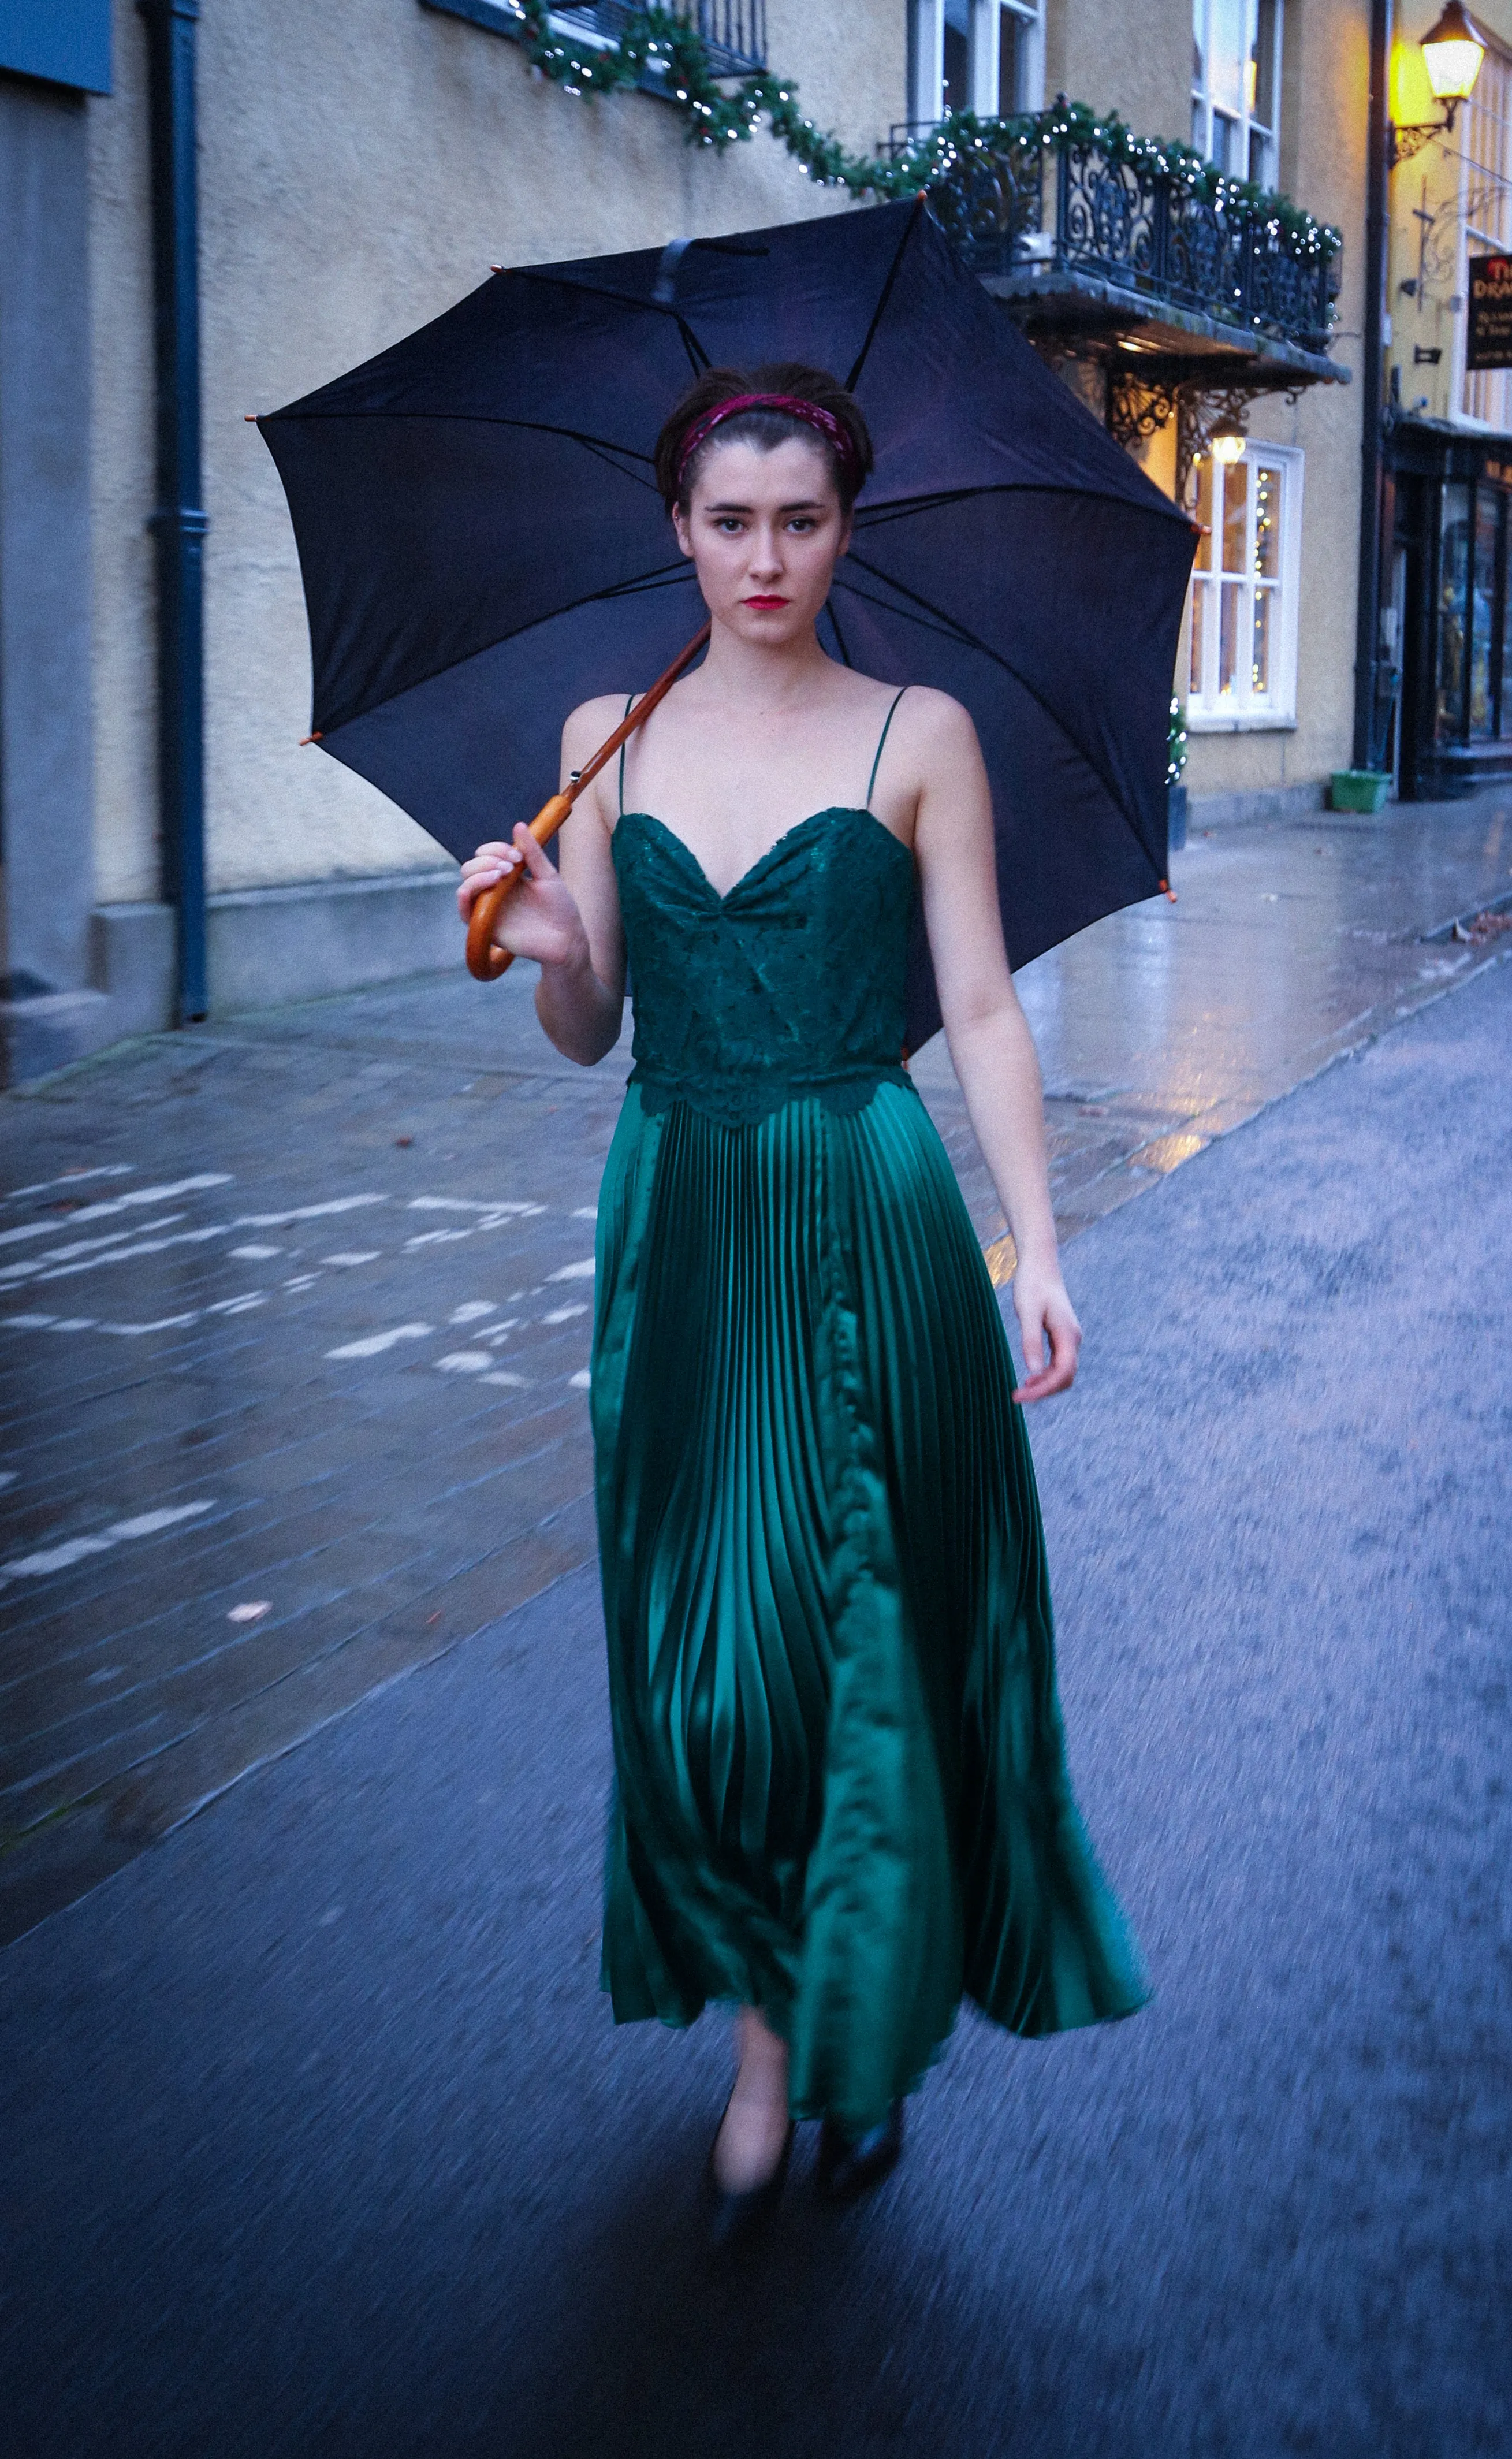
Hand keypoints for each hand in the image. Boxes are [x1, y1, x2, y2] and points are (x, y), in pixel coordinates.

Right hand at [457, 826, 588, 971]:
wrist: (567, 940)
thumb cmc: (561, 909)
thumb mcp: (548, 875)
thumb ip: (532, 852)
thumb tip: (518, 825)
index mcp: (509, 877)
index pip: (488, 855)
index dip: (496, 849)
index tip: (517, 856)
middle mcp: (496, 891)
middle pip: (472, 867)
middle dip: (487, 860)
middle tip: (511, 867)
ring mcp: (490, 908)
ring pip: (466, 885)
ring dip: (478, 874)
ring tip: (501, 875)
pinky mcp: (487, 927)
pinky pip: (464, 910)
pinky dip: (466, 895)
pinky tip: (480, 887)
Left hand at [1011, 1263, 1080, 1403]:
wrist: (1040, 1266)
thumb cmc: (1032, 1285)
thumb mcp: (1028, 1313)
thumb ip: (1031, 1341)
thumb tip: (1034, 1371)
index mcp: (1067, 1334)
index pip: (1063, 1372)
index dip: (1044, 1388)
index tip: (1021, 1396)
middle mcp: (1072, 1339)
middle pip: (1065, 1377)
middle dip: (1044, 1391)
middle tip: (1016, 1397)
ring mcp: (1068, 1339)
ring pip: (1062, 1373)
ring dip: (1044, 1385)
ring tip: (1021, 1392)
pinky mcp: (1061, 1337)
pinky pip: (1058, 1364)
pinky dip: (1045, 1375)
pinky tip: (1030, 1378)